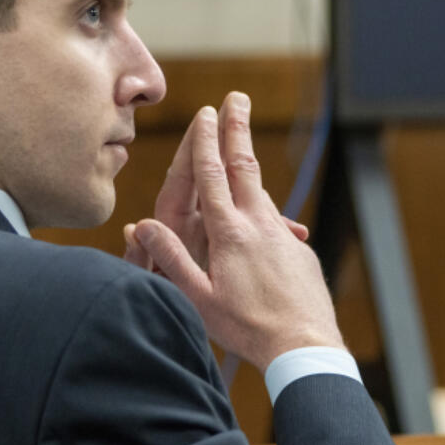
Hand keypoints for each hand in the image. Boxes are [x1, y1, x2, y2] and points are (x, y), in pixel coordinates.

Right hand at [126, 91, 343, 371]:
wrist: (304, 346)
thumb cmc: (246, 328)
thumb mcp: (198, 298)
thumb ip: (170, 258)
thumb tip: (139, 224)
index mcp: (228, 232)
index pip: (213, 175)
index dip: (206, 141)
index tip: (205, 112)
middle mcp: (257, 224)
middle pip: (244, 165)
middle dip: (237, 128)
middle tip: (237, 98)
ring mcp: (281, 235)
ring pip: (261, 188)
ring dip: (250, 159)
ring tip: (243, 139)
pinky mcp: (298, 250)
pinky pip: (276, 220)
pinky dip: (263, 205)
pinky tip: (260, 213)